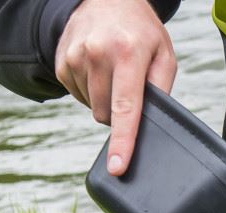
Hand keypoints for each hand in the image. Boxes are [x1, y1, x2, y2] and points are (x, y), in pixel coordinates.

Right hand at [55, 0, 176, 175]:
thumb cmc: (142, 32)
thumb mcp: (164, 55)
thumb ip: (162, 90)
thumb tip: (151, 124)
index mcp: (128, 54)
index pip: (126, 109)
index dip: (123, 142)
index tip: (118, 167)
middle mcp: (97, 54)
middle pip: (107, 115)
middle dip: (120, 114)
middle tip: (129, 88)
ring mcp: (75, 57)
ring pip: (92, 107)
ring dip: (105, 101)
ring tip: (114, 74)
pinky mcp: (61, 61)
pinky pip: (78, 96)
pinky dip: (90, 92)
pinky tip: (99, 71)